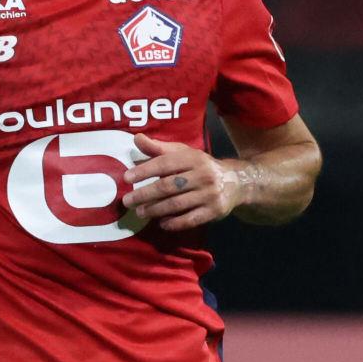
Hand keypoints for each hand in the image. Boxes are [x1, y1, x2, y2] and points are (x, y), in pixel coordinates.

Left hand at [124, 134, 244, 232]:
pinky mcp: (214, 211)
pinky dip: (174, 223)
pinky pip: (190, 219)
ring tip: (140, 212)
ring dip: (155, 210)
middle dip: (145, 194)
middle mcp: (203, 175)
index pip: (165, 163)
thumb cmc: (201, 167)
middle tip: (127, 201)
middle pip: (168, 186)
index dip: (144, 170)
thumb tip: (136, 138)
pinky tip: (161, 223)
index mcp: (193, 158)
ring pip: (177, 204)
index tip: (126, 177)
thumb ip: (159, 149)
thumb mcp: (184, 154)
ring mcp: (210, 194)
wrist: (236, 182)